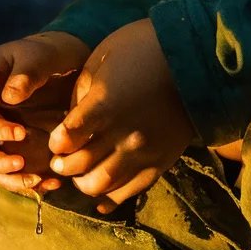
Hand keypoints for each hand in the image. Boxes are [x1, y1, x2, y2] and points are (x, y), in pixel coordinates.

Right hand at [0, 31, 89, 195]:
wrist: (59, 63)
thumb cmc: (49, 54)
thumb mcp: (41, 55)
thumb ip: (27, 73)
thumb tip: (9, 97)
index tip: (21, 134)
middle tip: (22, 165)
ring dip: (6, 176)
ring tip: (36, 182)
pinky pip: (2, 167)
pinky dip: (19, 179)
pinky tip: (44, 184)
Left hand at [47, 18, 193, 208]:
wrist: (194, 58)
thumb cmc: (141, 49)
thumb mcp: (101, 59)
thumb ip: (80, 95)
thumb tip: (70, 126)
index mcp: (105, 104)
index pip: (66, 139)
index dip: (56, 142)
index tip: (57, 139)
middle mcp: (124, 133)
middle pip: (81, 166)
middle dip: (63, 166)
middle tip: (61, 161)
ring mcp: (144, 151)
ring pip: (103, 186)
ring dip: (85, 184)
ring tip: (82, 175)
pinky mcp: (161, 161)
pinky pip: (132, 191)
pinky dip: (112, 199)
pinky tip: (101, 198)